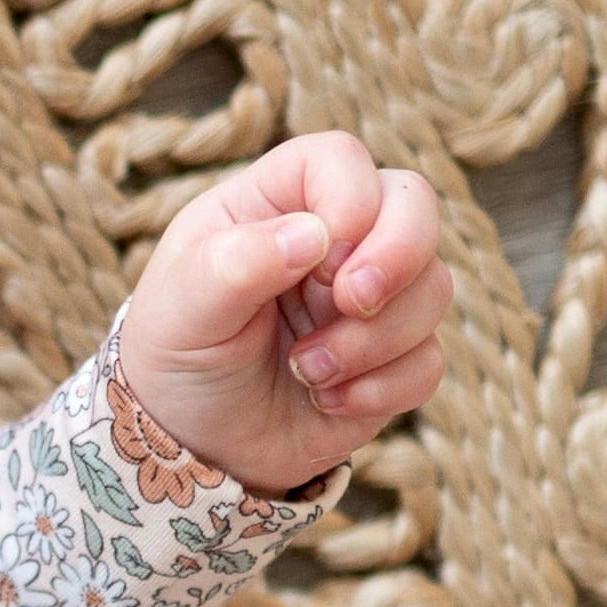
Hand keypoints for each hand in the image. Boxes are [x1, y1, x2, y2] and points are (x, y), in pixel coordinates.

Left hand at [120, 131, 450, 494]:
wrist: (188, 446)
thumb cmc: (174, 360)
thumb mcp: (180, 310)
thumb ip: (235, 263)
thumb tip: (313, 235)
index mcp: (275, 204)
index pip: (341, 160)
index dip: (350, 199)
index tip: (319, 260)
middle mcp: (335, 242)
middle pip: (415, 204)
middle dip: (397, 256)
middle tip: (350, 303)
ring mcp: (370, 300)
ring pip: (432, 289)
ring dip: (372, 340)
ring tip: (302, 370)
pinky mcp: (391, 361)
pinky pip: (428, 362)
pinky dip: (382, 389)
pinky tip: (326, 402)